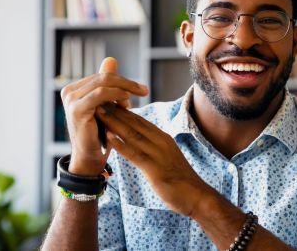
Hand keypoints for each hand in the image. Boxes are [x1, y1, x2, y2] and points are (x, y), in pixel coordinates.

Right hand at [60, 57, 148, 175]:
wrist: (91, 156)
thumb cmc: (101, 132)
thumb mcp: (107, 105)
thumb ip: (108, 84)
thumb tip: (111, 59)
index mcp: (74, 89)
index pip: (103, 76)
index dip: (123, 81)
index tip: (139, 90)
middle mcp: (69, 92)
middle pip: (103, 77)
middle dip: (127, 82)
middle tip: (144, 90)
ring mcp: (71, 100)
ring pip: (103, 82)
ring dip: (124, 87)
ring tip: (139, 94)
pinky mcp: (77, 109)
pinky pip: (100, 94)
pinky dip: (116, 94)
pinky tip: (128, 99)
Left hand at [95, 103, 213, 216]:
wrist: (197, 196)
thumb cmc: (181, 180)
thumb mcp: (167, 158)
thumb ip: (155, 149)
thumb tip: (142, 144)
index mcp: (163, 138)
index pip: (140, 121)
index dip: (122, 111)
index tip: (107, 102)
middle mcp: (161, 142)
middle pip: (135, 123)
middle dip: (115, 111)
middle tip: (98, 100)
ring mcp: (158, 154)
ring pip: (132, 135)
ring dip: (114, 123)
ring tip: (99, 112)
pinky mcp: (155, 169)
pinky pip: (135, 154)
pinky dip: (120, 145)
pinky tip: (108, 137)